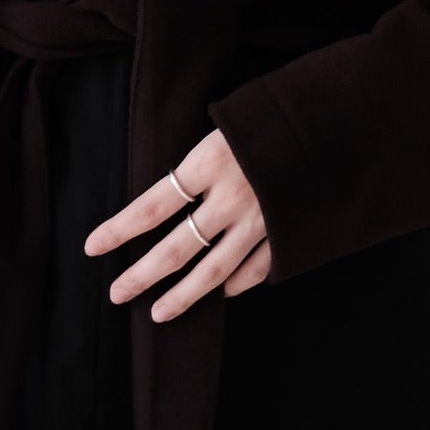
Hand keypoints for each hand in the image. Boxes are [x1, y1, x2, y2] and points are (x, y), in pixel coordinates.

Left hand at [82, 128, 269, 320]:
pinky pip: (254, 270)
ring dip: (183, 296)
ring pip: (214, 271)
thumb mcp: (228, 124)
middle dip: (143, 274)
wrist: (336, 122)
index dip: (120, 228)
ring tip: (158, 313)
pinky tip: (218, 294)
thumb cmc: (272, 116)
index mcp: (211, 161)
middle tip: (117, 293)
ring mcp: (261, 221)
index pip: (153, 204)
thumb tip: (169, 193)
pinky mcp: (286, 234)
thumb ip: (200, 162)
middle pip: (178, 246)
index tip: (92, 247)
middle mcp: (232, 197)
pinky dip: (234, 285)